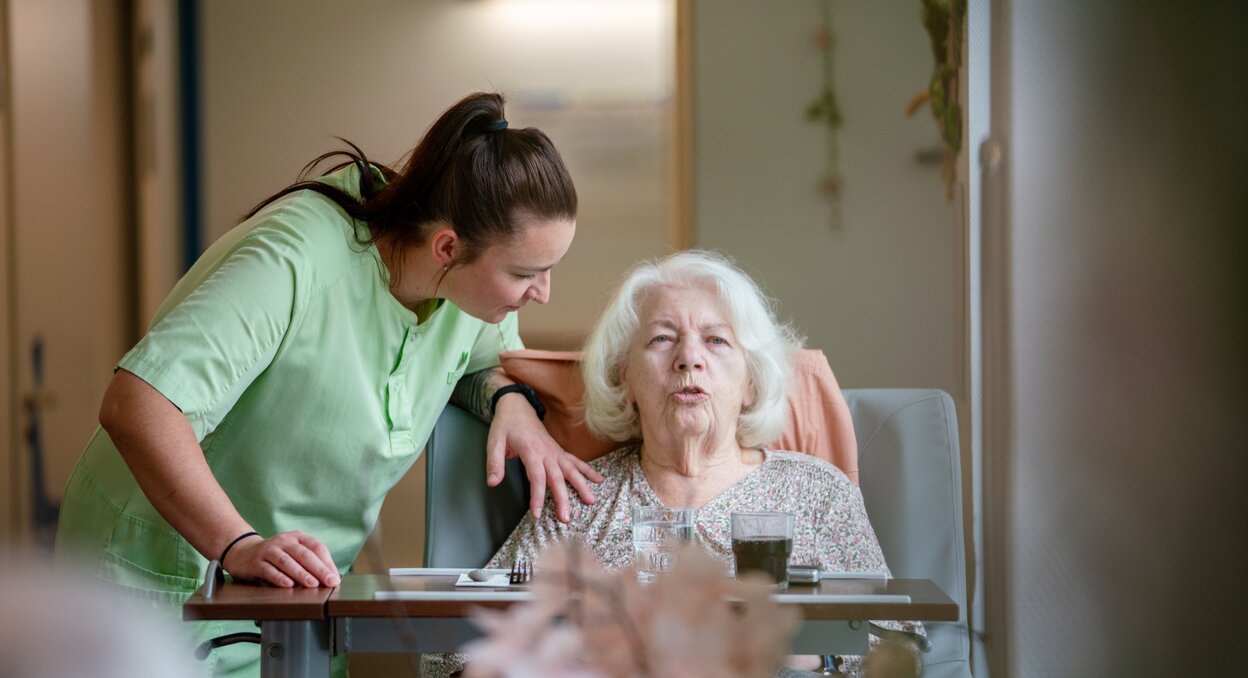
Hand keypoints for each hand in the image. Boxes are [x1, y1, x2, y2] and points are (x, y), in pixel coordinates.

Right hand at [222, 531, 340, 587]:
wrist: (242, 552)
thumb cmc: (275, 556)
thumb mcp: (293, 553)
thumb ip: (309, 562)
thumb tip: (330, 577)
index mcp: (298, 537)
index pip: (317, 547)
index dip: (327, 563)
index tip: (335, 578)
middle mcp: (284, 541)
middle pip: (304, 554)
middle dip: (319, 569)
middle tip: (330, 582)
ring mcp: (269, 551)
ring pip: (287, 562)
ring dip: (301, 573)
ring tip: (313, 584)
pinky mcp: (256, 562)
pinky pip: (269, 570)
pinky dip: (279, 578)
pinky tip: (288, 585)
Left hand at [486, 394, 602, 521]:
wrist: (517, 406)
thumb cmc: (506, 425)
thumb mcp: (494, 442)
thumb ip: (494, 463)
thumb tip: (493, 483)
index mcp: (531, 451)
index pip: (537, 477)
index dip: (538, 497)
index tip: (537, 514)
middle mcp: (547, 452)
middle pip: (557, 478)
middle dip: (563, 499)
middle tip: (566, 518)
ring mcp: (555, 451)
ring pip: (571, 470)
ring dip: (581, 486)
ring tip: (591, 501)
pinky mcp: (558, 451)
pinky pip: (575, 462)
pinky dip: (587, 470)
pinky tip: (599, 480)